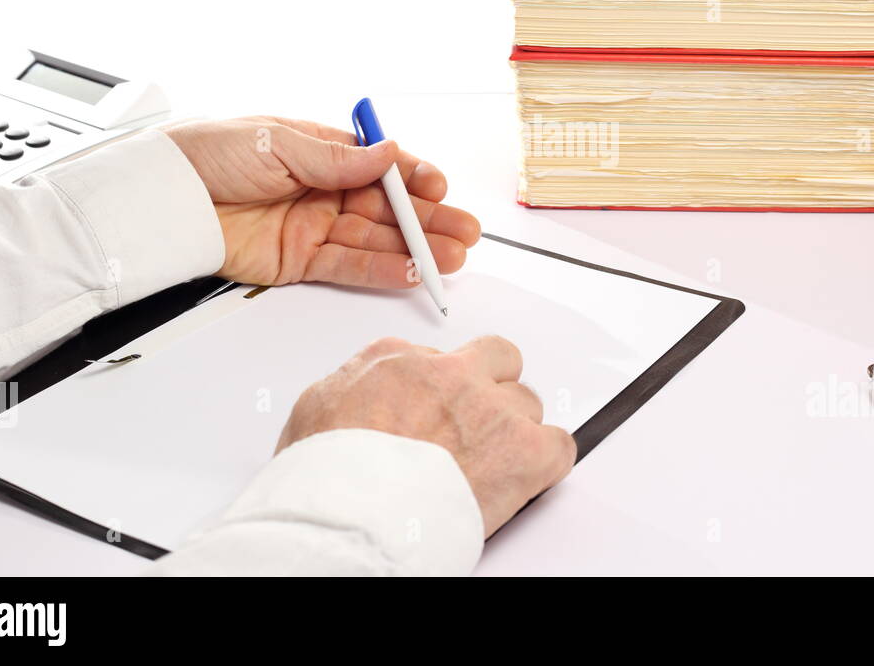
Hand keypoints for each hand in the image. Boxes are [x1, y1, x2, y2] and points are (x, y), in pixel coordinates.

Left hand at [165, 116, 480, 287]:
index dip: (413, 177)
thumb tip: (388, 153)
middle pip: (387, 208)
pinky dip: (380, 270)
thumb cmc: (206, 155)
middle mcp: (322, 189)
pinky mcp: (298, 262)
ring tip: (452, 257)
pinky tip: (411, 271)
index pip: (381, 166)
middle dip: (428, 219)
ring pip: (375, 240)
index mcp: (320, 151)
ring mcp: (313, 226)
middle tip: (465, 231)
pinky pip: (348, 266)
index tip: (438, 186)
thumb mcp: (279, 143)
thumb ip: (337, 158)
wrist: (161, 198)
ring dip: (416, 249)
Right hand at [277, 335, 576, 535]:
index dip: (440, 387)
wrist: (354, 516)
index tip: (438, 406)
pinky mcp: (523, 450)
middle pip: (496, 361)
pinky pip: (559, 445)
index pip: (437, 355)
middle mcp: (451, 375)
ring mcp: (491, 410)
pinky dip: (547, 464)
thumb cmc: (329, 476)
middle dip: (490, 388)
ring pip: (527, 403)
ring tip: (491, 464)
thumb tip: (362, 391)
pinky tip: (528, 478)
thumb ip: (350, 385)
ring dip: (514, 430)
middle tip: (476, 424)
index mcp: (398, 360)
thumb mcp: (313, 408)